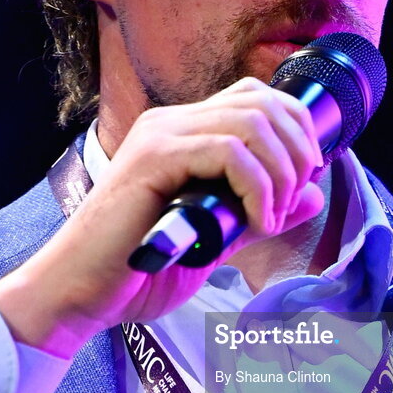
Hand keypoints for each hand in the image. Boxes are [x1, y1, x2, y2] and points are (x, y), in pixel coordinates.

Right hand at [0, 78, 324, 357]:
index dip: (294, 128)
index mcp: (183, 133)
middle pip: (261, 101)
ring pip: (251, 122)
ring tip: (272, 216)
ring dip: (280, 171)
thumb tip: (311, 196)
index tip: (307, 175)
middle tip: (295, 198)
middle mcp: (171, 123)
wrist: (81, 295)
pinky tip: (256, 222)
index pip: (255, 97)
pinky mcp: (153, 158)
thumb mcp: (217, 239)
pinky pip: (227, 151)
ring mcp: (160, 136)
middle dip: (296, 149)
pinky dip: (256, 186)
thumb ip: (259, 214)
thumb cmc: (138, 271)